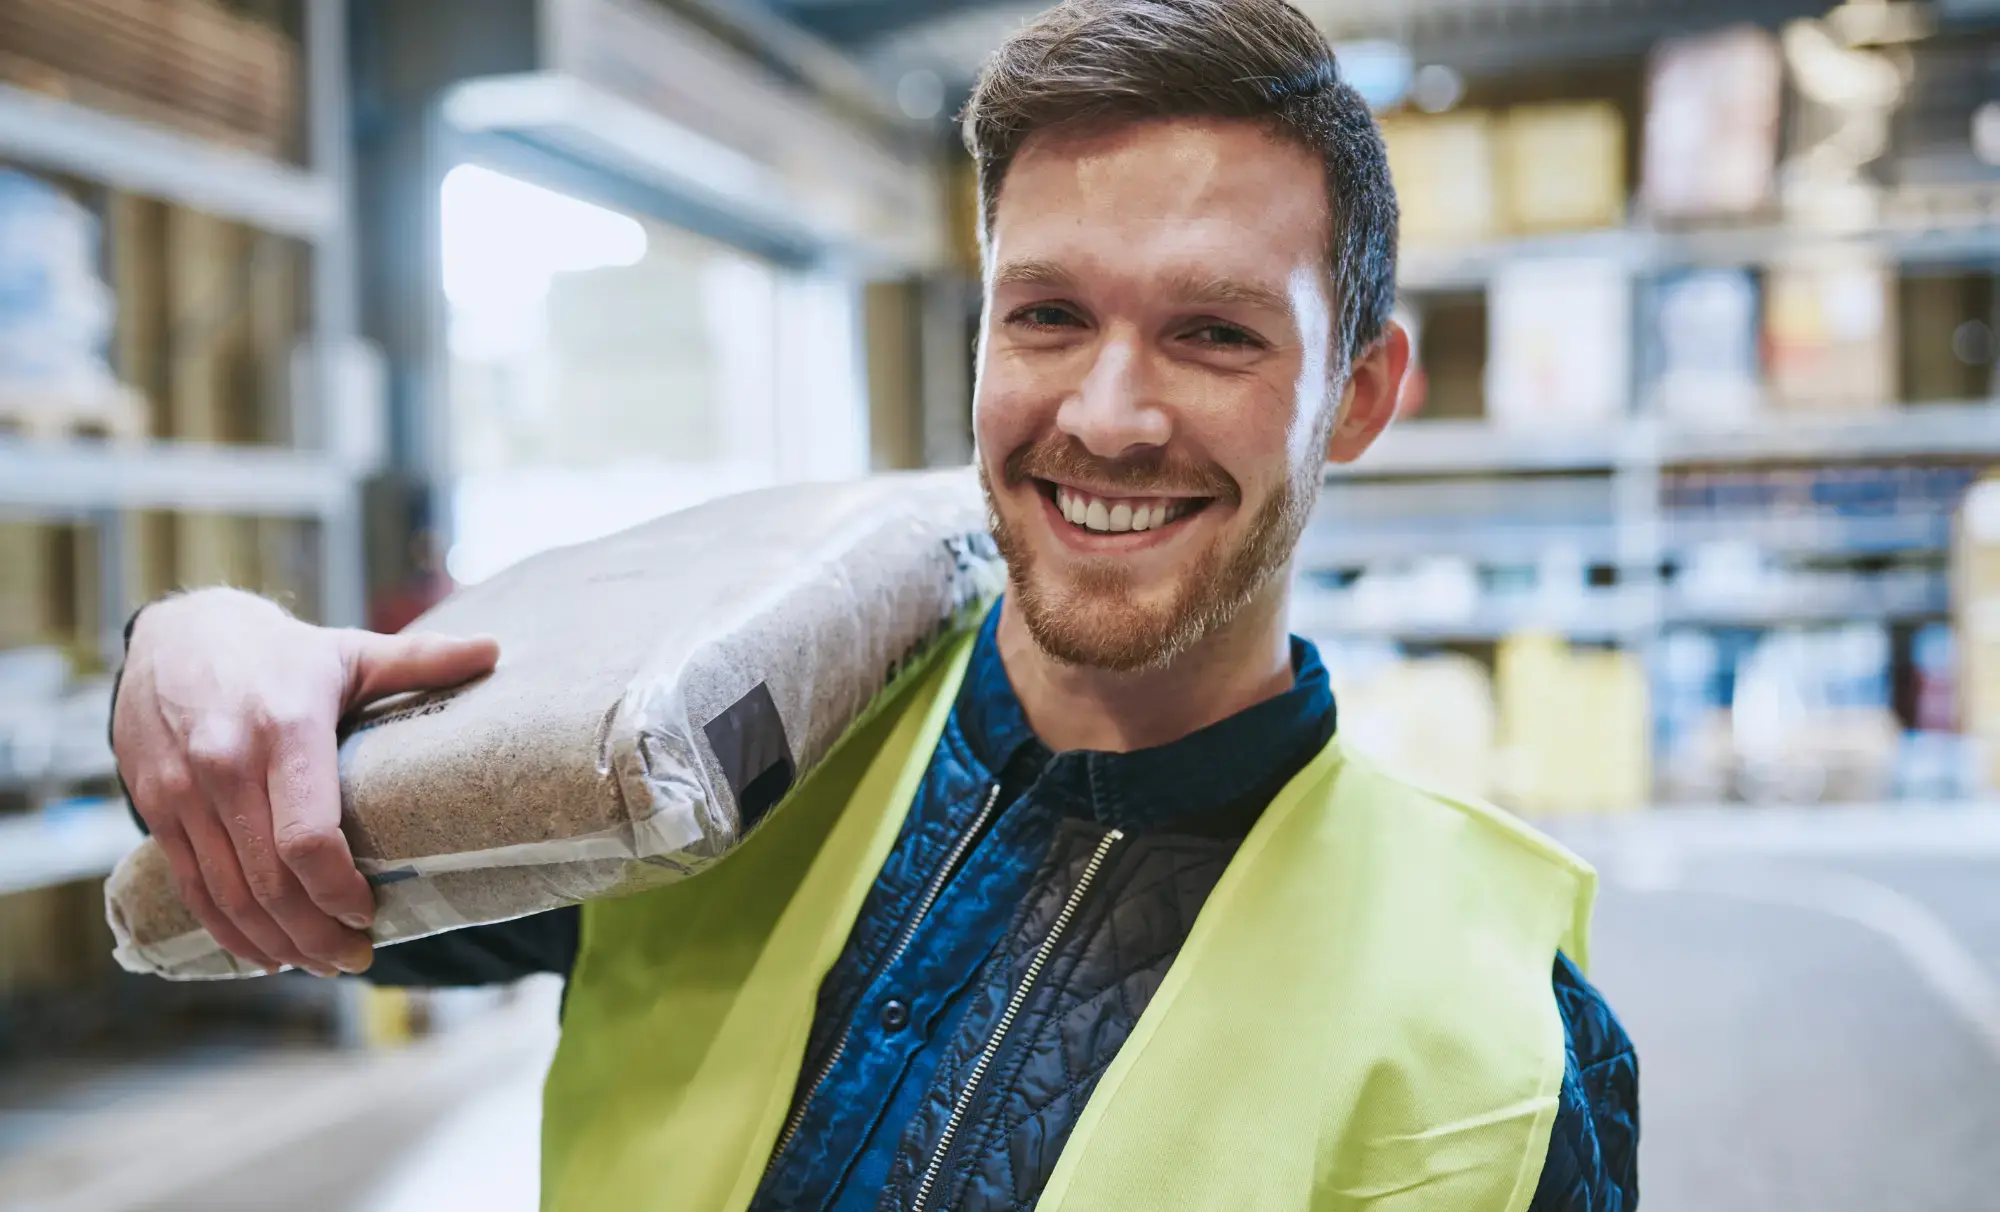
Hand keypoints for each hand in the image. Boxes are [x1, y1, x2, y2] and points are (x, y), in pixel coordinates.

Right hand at [111, 588, 498, 976]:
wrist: (173, 631)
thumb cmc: (276, 652)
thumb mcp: (348, 650)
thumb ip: (419, 659)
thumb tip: (495, 650)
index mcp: (286, 728)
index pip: (307, 836)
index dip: (338, 888)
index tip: (369, 911)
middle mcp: (227, 764)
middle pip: (270, 881)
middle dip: (315, 933)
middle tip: (356, 958)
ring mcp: (183, 791)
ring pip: (228, 894)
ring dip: (275, 943)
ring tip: (318, 965)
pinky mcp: (154, 807)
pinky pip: (190, 886)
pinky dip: (226, 930)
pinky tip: (262, 953)